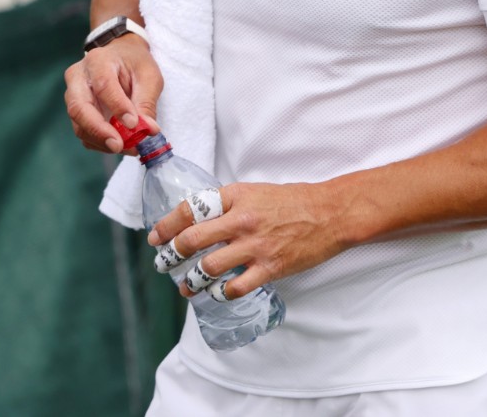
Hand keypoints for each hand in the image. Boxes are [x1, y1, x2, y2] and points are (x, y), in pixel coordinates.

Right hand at [62, 36, 163, 152]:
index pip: (103, 86)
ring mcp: (72, 95)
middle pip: (79, 108)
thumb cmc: (134, 64)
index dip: (117, 107)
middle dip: (99, 131)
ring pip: (79, 124)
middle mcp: (78, 77)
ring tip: (128, 147)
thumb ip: (147, 103)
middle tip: (119, 145)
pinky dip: (100, 143)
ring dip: (102, 141)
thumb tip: (148, 130)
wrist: (120, 57)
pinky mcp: (76, 112)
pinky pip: (83, 133)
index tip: (133, 124)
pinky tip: (120, 143)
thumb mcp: (149, 76)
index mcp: (98, 61)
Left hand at [148, 180, 355, 299]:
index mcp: (233, 197)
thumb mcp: (252, 192)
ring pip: (209, 267)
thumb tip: (198, 219)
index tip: (156, 236)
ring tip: (184, 286)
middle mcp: (240, 221)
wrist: (330, 213)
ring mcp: (255, 246)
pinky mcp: (270, 268)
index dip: (166, 225)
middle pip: (192, 240)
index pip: (189, 209)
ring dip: (191, 280)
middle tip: (162, 263)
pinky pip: (236, 286)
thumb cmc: (291, 201)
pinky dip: (220, 293)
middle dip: (171, 255)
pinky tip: (215, 294)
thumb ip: (226, 205)